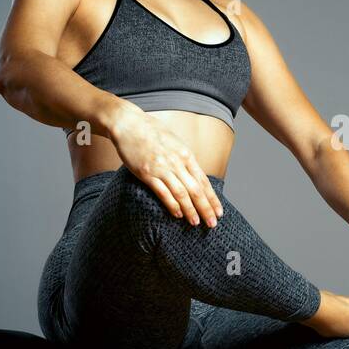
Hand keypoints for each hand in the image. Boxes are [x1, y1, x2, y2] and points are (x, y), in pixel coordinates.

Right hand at [110, 109, 223, 226]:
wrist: (129, 124)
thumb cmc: (152, 132)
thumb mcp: (175, 142)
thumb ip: (184, 159)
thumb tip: (194, 174)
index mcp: (186, 155)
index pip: (203, 181)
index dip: (212, 198)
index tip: (219, 212)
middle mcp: (177, 162)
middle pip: (196, 190)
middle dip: (206, 208)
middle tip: (212, 224)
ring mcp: (162, 168)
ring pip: (181, 193)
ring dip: (190, 210)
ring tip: (196, 223)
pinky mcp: (147, 173)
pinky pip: (162, 192)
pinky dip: (172, 205)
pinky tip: (178, 215)